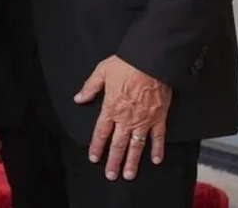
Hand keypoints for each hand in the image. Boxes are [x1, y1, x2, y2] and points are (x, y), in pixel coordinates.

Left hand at [75, 55, 171, 180]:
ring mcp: (144, 120)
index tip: (94, 158)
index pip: (101, 132)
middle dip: (114, 161)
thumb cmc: (126, 64)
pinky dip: (158, 149)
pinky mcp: (159, 117)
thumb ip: (89, 88)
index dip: (97, 146)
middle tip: (111, 175)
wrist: (150, 61)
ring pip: (137, 145)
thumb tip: (78, 99)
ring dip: (133, 161)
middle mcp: (126, 118)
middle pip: (118, 144)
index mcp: (111, 107)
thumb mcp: (101, 72)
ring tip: (129, 175)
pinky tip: (156, 160)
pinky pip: (158, 137)